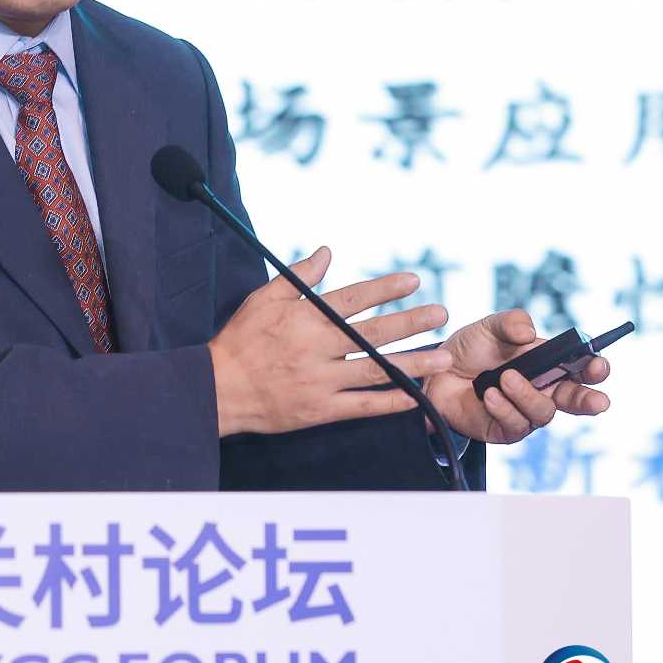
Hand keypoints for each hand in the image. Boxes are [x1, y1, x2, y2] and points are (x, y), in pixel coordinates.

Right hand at [208, 246, 454, 436]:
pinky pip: (364, 406)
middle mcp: (318, 348)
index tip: (413, 280)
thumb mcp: (263, 298)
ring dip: (413, 363)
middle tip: (441, 313)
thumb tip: (327, 252)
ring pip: (376, 370)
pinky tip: (415, 394)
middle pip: (374, 333)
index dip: (385, 288)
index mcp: (305, 318)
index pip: (353, 299)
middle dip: (411, 321)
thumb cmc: (240, 340)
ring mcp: (322, 381)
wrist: (219, 389)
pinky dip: (391, 400)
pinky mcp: (322, 410)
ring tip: (444, 358)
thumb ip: (300, 276)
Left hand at [421, 309, 610, 443]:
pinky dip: (503, 408)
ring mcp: (525, 412)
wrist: (435, 373)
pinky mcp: (505, 430)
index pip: (580, 367)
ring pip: (543, 413)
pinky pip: (515, 425)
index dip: (594, 368)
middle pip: (577, 400)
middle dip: (590, 401)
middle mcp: (542, 390)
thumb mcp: (489, 327)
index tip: (598, 366)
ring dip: (527, 395)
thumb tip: (529, 332)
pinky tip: (488, 395)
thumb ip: (510, 322)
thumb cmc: (469, 350)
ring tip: (504, 378)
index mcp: (548, 363)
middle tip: (598, 401)